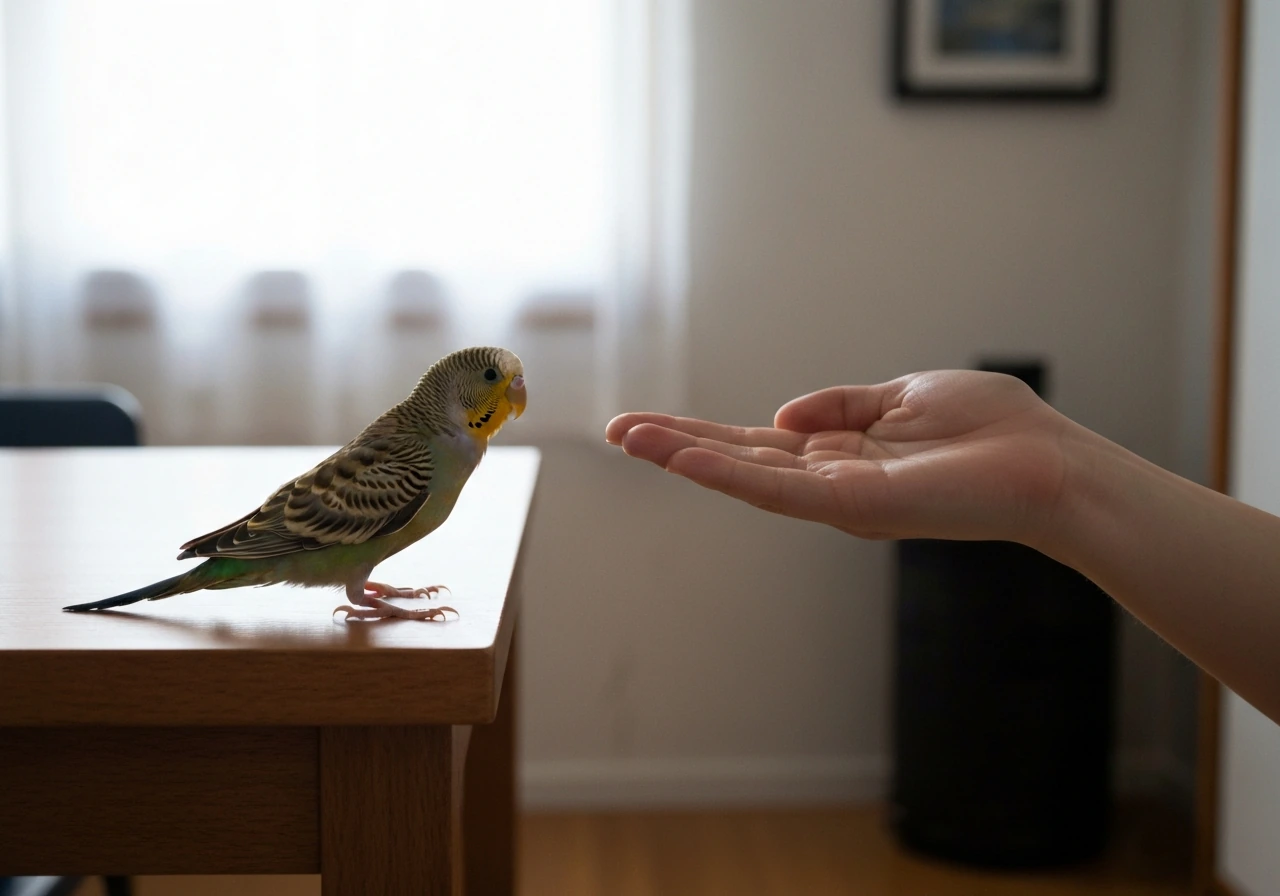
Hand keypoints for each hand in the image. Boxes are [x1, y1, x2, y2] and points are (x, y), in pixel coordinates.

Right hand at [606, 371, 1078, 545]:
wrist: (1050, 466)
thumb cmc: (993, 430)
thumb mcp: (904, 395)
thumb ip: (841, 404)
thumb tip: (781, 415)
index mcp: (840, 453)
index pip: (755, 443)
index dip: (700, 433)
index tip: (647, 423)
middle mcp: (829, 480)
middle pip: (737, 460)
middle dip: (674, 446)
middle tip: (613, 430)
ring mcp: (837, 497)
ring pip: (745, 477)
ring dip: (684, 457)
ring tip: (629, 438)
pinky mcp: (853, 507)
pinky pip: (780, 491)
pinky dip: (728, 476)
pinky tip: (684, 459)